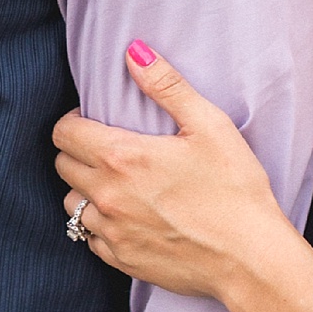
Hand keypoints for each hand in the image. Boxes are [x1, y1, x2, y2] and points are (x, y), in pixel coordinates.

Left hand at [54, 44, 287, 306]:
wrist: (250, 258)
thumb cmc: (236, 189)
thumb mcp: (210, 126)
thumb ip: (167, 86)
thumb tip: (133, 52)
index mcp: (122, 158)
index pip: (64, 133)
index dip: (73, 121)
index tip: (94, 121)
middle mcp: (107, 196)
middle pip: (62, 167)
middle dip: (77, 152)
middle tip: (107, 149)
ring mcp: (112, 232)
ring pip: (71, 204)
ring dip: (86, 190)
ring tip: (116, 184)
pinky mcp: (122, 259)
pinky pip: (90, 237)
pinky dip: (101, 224)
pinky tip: (128, 217)